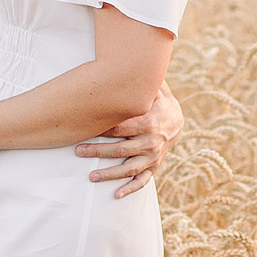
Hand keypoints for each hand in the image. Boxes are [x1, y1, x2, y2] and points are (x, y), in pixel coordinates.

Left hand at [79, 82, 182, 197]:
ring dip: (109, 173)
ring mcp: (153, 157)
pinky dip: (130, 189)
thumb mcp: (154, 91)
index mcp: (149, 122)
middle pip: (121, 149)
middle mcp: (151, 141)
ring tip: (91, 177)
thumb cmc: (157, 103)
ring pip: (129, 168)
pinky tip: (115, 195)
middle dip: (98, 151)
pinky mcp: (154, 167)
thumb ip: (142, 83)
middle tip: (78, 151)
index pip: (122, 127)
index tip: (85, 129)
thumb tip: (128, 61)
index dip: (103, 129)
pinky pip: (142, 181)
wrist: (178, 121)